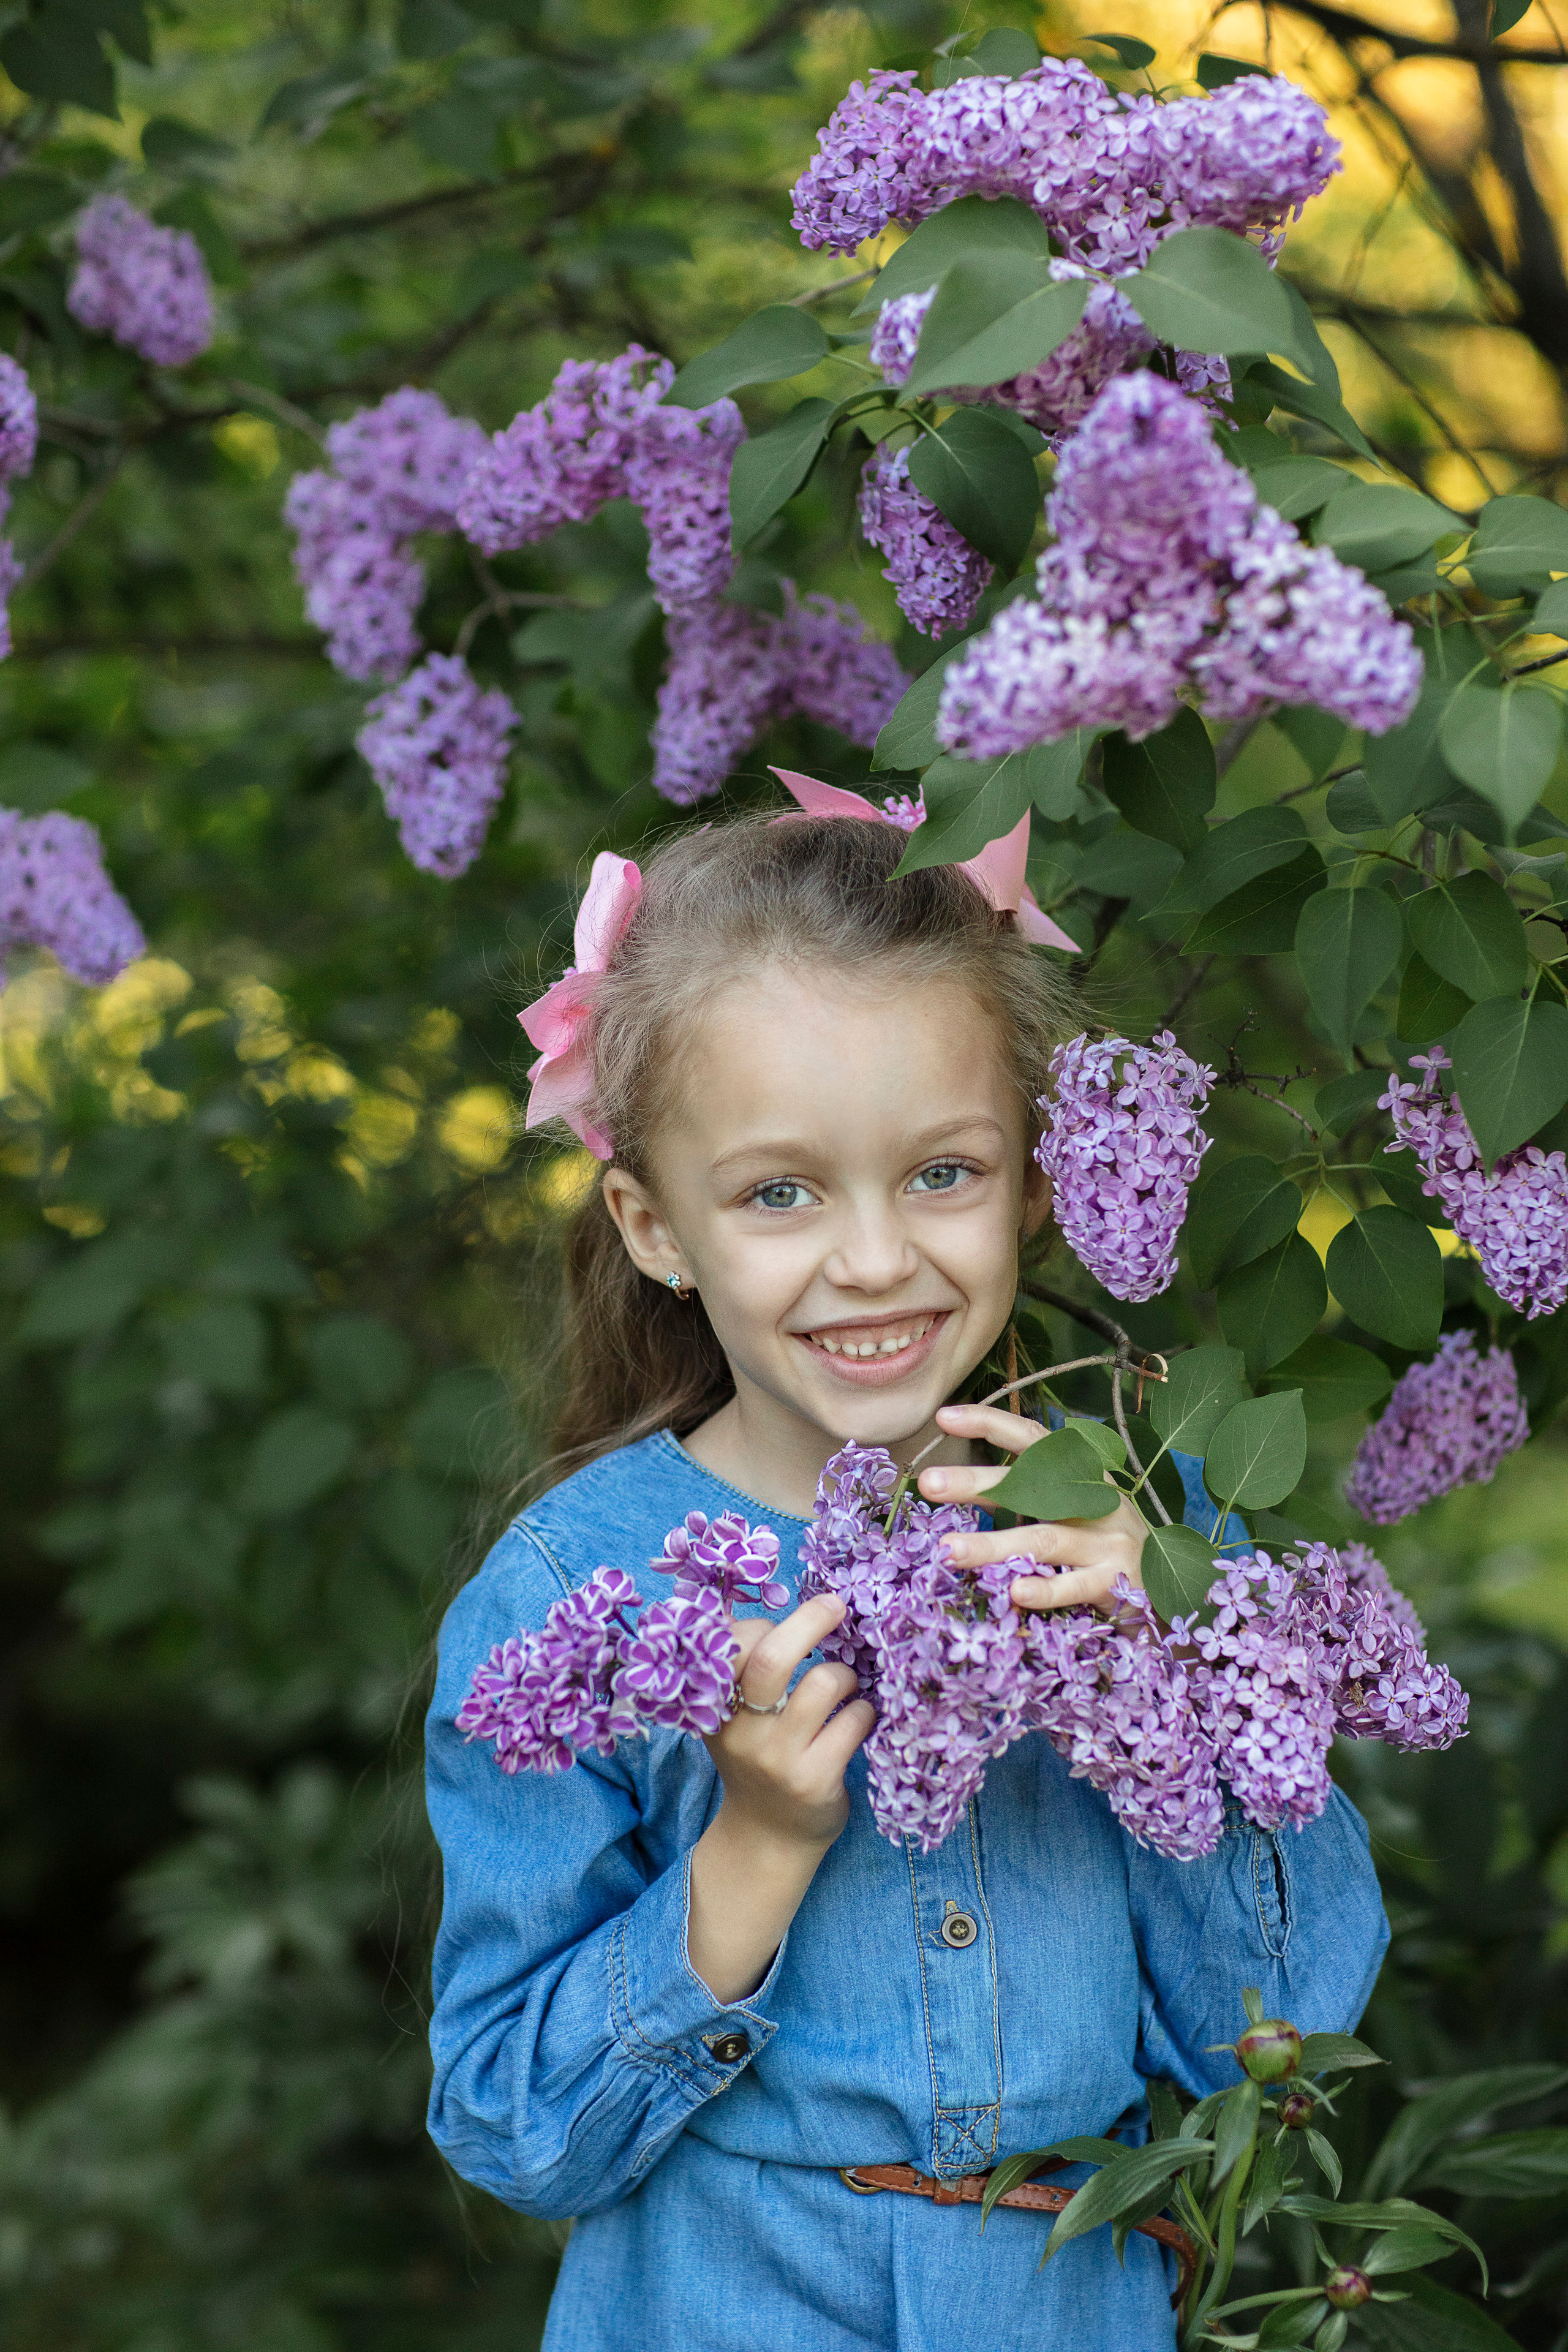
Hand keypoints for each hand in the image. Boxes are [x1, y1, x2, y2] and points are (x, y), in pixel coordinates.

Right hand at [688, 1595, 874, 2005]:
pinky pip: (854, 1721)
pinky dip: (866, 1710)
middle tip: (835, 1606)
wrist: (768, 1838)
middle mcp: (742, 1732)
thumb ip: (744, 1673)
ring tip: (847, 1686)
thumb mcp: (735, 1719)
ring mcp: (778, 1759)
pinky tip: (859, 1719)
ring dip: (847, 1674)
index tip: (784, 1625)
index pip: (731, 1645)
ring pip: (824, 1684)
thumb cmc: (759, 1760)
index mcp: (715, 1709)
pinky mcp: (815, 1780)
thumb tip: (777, 1603)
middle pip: (770, 1659)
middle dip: (810, 1620)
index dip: (761, 1625)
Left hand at [916, 1401, 1149, 1617]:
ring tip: (948, 1550)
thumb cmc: (1107, 1550)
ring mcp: (1109, 1541)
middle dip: (978, 1482)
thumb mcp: (1075, 1514)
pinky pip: (1076, 1584)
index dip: (992, 1423)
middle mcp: (1097, 1500)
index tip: (944, 1417)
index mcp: (1083, 1476)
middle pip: (1033, 1485)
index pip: (1034, 1439)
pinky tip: (1015, 1593)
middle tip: (928, 1483)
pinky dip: (1046, 1587)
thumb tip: (962, 1485)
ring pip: (1045, 1538)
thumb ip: (1031, 1498)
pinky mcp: (1119, 1581)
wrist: (1173, 1594)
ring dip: (993, 1545)